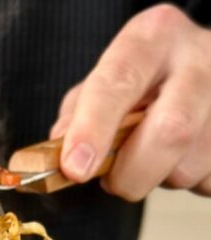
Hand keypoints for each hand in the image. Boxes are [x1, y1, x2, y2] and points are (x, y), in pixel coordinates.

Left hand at [51, 4, 210, 199]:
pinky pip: (207, 181)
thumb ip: (78, 116)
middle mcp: (200, 58)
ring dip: (159, 179)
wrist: (201, 69)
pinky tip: (182, 157)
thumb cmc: (145, 81)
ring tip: (153, 156)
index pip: (119, 82)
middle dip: (131, 173)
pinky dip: (186, 183)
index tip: (76, 167)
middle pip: (170, 130)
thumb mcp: (107, 81)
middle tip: (113, 181)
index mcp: (153, 38)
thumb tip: (62, 158)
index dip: (94, 128)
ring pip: (189, 165)